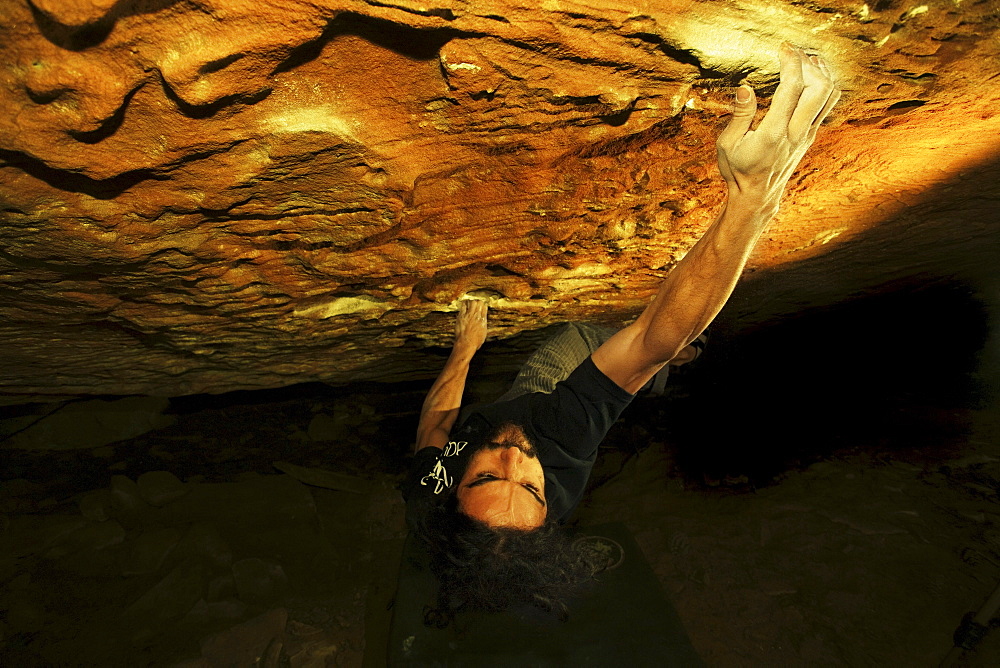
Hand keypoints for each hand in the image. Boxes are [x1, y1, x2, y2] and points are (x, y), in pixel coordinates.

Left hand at [454, 299, 486, 353]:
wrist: (466, 343)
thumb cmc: (475, 341)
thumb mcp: (483, 333)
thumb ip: (483, 325)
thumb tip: (482, 322)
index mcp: (483, 320)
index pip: (484, 307)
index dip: (483, 306)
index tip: (481, 307)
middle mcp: (477, 316)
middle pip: (479, 302)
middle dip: (477, 303)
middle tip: (474, 306)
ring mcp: (469, 315)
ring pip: (472, 302)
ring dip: (470, 303)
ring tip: (469, 305)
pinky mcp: (461, 316)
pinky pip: (463, 306)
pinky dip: (464, 304)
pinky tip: (463, 305)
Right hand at [716, 43, 839, 208]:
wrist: (757, 196)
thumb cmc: (738, 169)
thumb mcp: (727, 144)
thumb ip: (739, 115)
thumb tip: (746, 88)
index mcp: (773, 133)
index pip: (791, 89)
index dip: (791, 63)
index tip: (783, 48)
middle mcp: (796, 133)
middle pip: (819, 88)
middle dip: (808, 63)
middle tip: (792, 52)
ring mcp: (807, 134)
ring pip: (829, 94)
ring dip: (821, 72)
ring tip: (805, 59)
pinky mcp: (811, 135)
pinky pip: (827, 103)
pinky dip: (824, 83)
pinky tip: (812, 74)